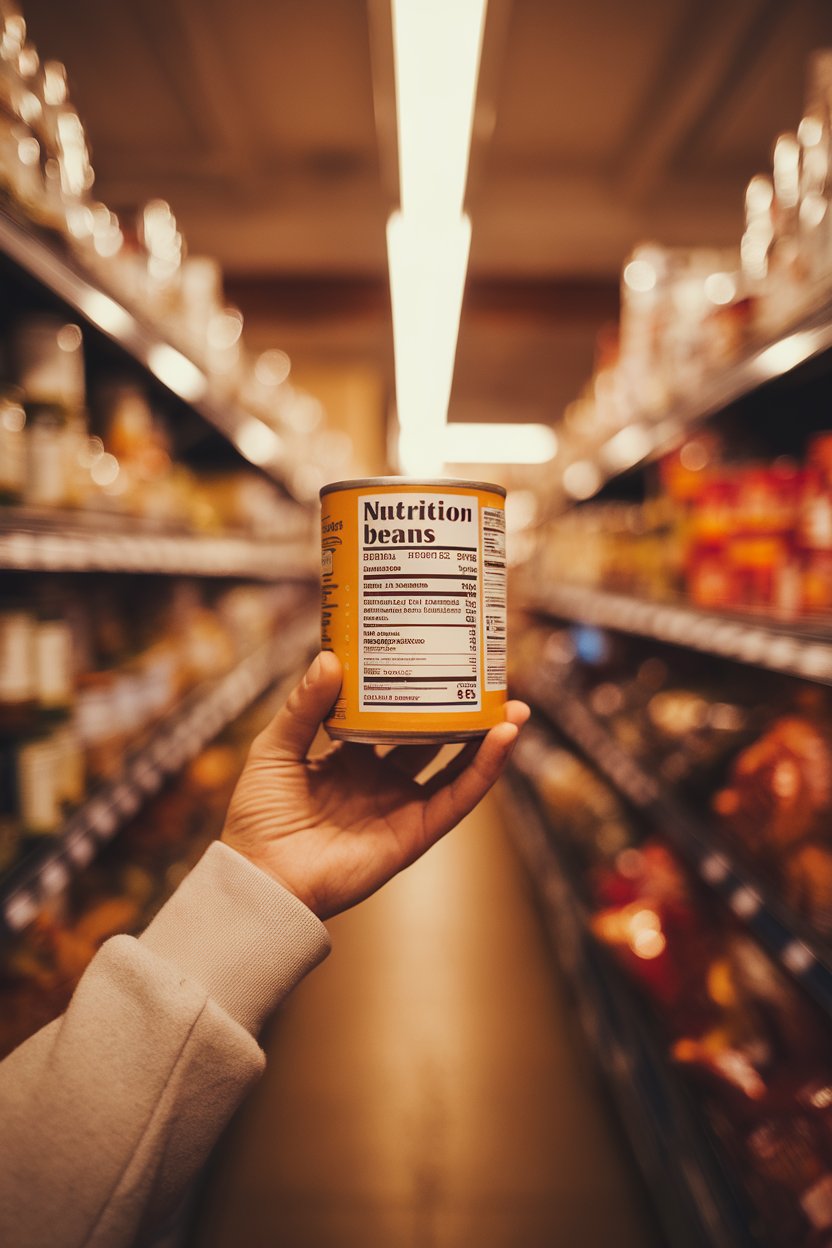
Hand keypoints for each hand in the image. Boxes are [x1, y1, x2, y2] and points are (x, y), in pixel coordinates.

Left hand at [222, 651, 529, 918]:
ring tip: (513, 708)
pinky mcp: (415, 833)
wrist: (262, 876)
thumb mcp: (275, 747)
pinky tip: (502, 741)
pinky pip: (458, 798)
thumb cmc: (258, 816)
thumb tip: (331, 657)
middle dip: (463, 712)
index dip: (417, 693)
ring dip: (487, 739)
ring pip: (456, 767)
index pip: (392, 717)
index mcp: (349, 757)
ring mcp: (401, 806)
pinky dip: (484, 771)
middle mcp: (381, 780)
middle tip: (488, 680)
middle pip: (433, 738)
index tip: (436, 661)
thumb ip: (303, 706)